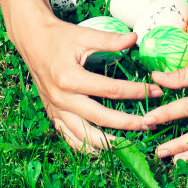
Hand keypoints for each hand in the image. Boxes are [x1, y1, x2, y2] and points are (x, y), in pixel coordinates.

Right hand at [10, 16, 162, 153]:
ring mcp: (55, 109)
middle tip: (149, 123)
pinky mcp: (52, 113)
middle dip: (127, 123)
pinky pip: (69, 136)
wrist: (31, 41)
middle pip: (100, 118)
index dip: (136, 92)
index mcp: (70, 78)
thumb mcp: (84, 35)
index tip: (156, 92)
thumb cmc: (59, 36)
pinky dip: (84, 147)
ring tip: (129, 144)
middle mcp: (62, 98)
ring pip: (84, 135)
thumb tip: (135, 39)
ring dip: (107, 143)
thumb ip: (110, 40)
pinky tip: (100, 152)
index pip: (110, 90)